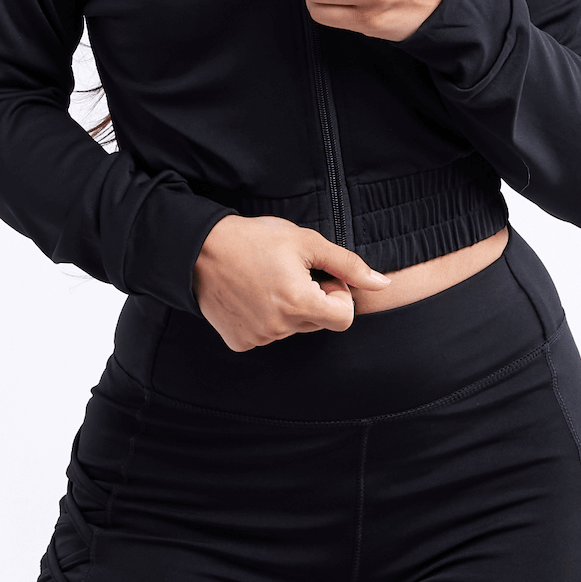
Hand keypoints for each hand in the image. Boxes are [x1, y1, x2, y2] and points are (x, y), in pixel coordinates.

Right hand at [194, 215, 388, 352]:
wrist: (198, 249)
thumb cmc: (254, 239)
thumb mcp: (306, 242)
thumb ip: (347, 265)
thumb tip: (383, 284)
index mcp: (299, 303)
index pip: (344, 318)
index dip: (338, 294)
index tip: (320, 277)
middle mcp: (280, 328)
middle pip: (319, 323)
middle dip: (314, 301)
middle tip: (290, 274)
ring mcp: (259, 338)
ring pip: (293, 329)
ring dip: (289, 309)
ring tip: (266, 282)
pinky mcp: (240, 342)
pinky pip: (267, 336)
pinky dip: (265, 318)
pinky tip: (250, 296)